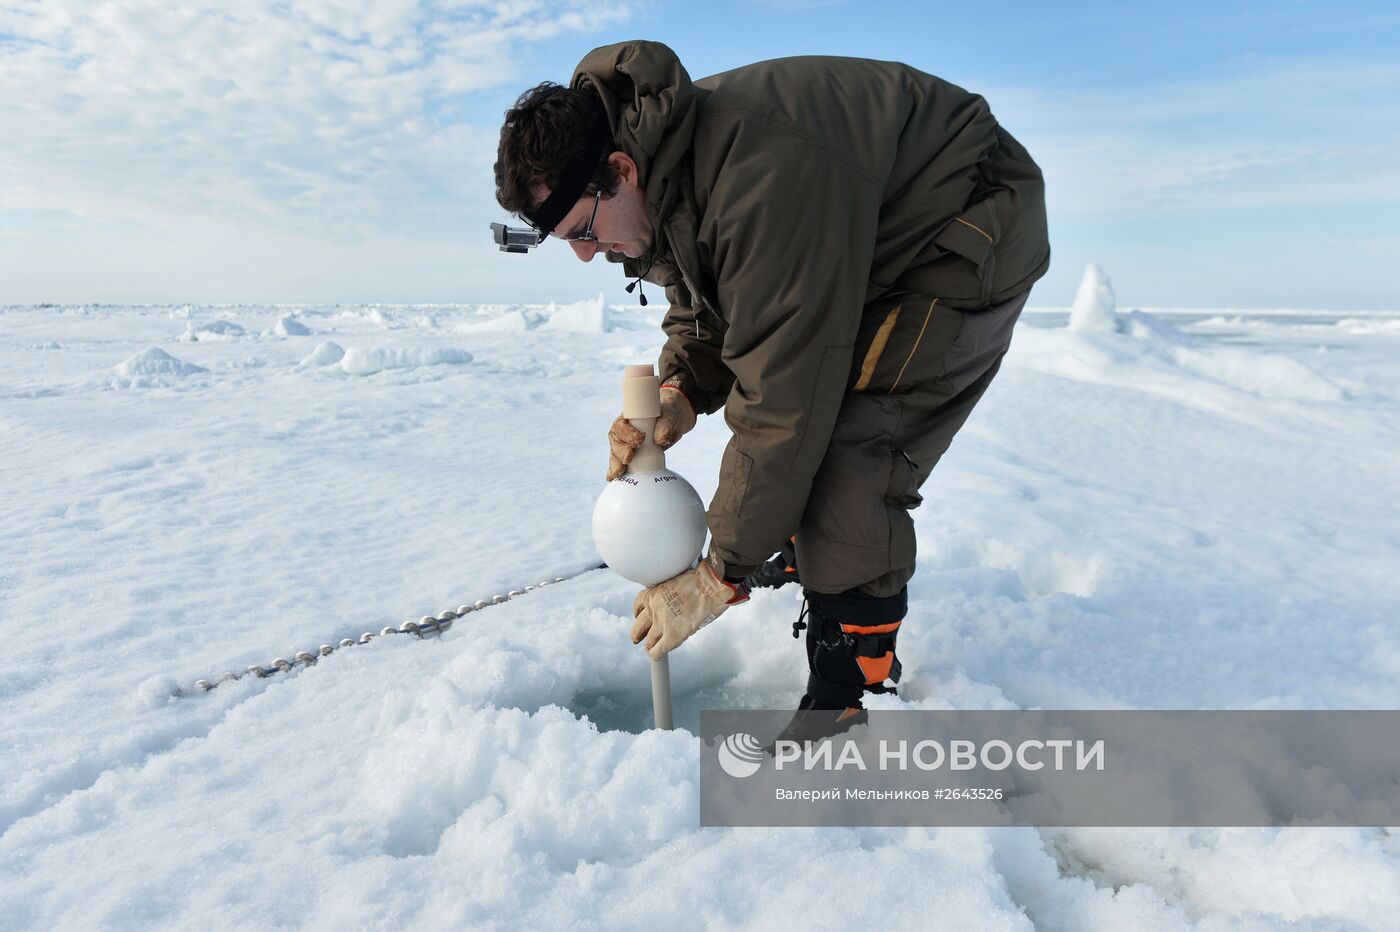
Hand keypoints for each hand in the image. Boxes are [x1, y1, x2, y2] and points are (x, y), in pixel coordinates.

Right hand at [606, 383, 695, 480]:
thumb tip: (660, 440)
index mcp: (627, 418)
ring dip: (616, 464)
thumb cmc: (668, 414)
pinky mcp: (631, 457)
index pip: (621, 426)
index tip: (640, 440)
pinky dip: (615, 472)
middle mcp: (623, 432)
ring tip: (620, 471)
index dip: (627, 434)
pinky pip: (620, 465)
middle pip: (616, 443)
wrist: (673, 422)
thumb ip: (665, 425)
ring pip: (615, 455)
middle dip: (620, 452)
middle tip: (630, 457)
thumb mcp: (669, 415)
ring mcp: (624, 445)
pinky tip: (613, 478)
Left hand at [630, 561, 746, 659]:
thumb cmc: (700, 581)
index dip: (639, 614)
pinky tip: (657, 656)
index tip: (640, 616)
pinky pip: (658, 650)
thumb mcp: (677, 582)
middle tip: (637, 637)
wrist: (710, 586)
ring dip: (649, 645)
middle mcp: (653, 609)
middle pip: (638, 626)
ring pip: (648, 640)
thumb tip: (677, 601)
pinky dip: (656, 655)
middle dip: (637, 633)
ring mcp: (662, 623)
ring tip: (651, 648)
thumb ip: (671, 594)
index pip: (638, 606)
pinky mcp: (672, 635)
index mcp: (653, 594)